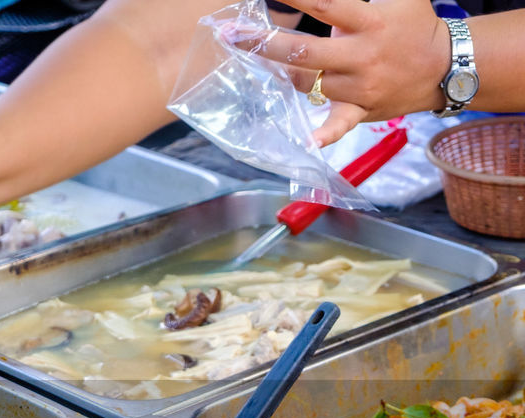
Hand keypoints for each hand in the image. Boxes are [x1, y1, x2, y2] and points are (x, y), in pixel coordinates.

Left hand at [258, 0, 448, 145]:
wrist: (446, 65)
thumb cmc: (414, 24)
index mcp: (370, 23)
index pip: (326, 6)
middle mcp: (362, 56)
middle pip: (305, 52)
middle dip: (265, 44)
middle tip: (234, 35)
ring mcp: (361, 87)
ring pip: (308, 83)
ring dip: (281, 74)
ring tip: (256, 63)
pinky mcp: (362, 110)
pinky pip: (340, 125)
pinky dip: (323, 134)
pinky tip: (306, 141)